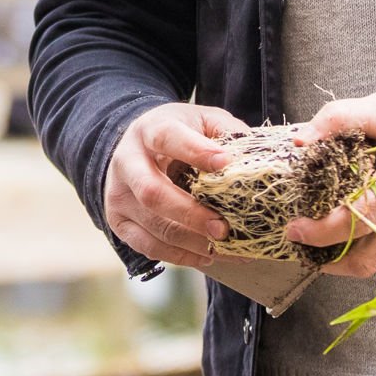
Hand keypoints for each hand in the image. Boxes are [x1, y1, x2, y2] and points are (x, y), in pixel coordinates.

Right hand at [103, 101, 244, 268]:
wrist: (132, 145)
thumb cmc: (176, 132)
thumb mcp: (200, 119)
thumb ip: (226, 131)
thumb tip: (256, 154)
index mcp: (149, 130)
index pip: (168, 138)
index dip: (196, 151)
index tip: (226, 163)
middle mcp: (127, 162)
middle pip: (153, 192)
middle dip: (191, 214)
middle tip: (223, 228)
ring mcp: (119, 195)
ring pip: (153, 226)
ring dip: (192, 242)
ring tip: (225, 247)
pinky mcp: (119, 221)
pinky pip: (149, 246)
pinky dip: (181, 256)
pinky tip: (207, 255)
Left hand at [286, 87, 375, 277]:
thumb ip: (341, 118)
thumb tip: (301, 139)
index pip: (359, 221)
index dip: (323, 231)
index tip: (294, 228)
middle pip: (365, 260)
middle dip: (326, 258)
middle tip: (299, 239)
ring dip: (343, 257)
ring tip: (317, 238)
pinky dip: (365, 246)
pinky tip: (347, 226)